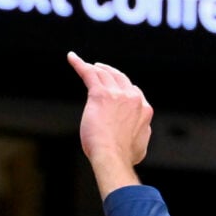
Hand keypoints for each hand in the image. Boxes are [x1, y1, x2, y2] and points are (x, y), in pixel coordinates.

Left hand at [67, 52, 151, 192]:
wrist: (112, 157)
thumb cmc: (124, 157)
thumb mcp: (140, 146)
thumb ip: (140, 134)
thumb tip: (137, 135)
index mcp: (144, 109)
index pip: (133, 92)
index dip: (124, 89)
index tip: (117, 90)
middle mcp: (132, 98)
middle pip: (120, 78)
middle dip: (111, 73)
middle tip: (101, 69)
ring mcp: (117, 94)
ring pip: (105, 74)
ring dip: (97, 68)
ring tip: (89, 65)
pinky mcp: (100, 94)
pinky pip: (88, 74)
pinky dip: (79, 64)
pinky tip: (71, 58)